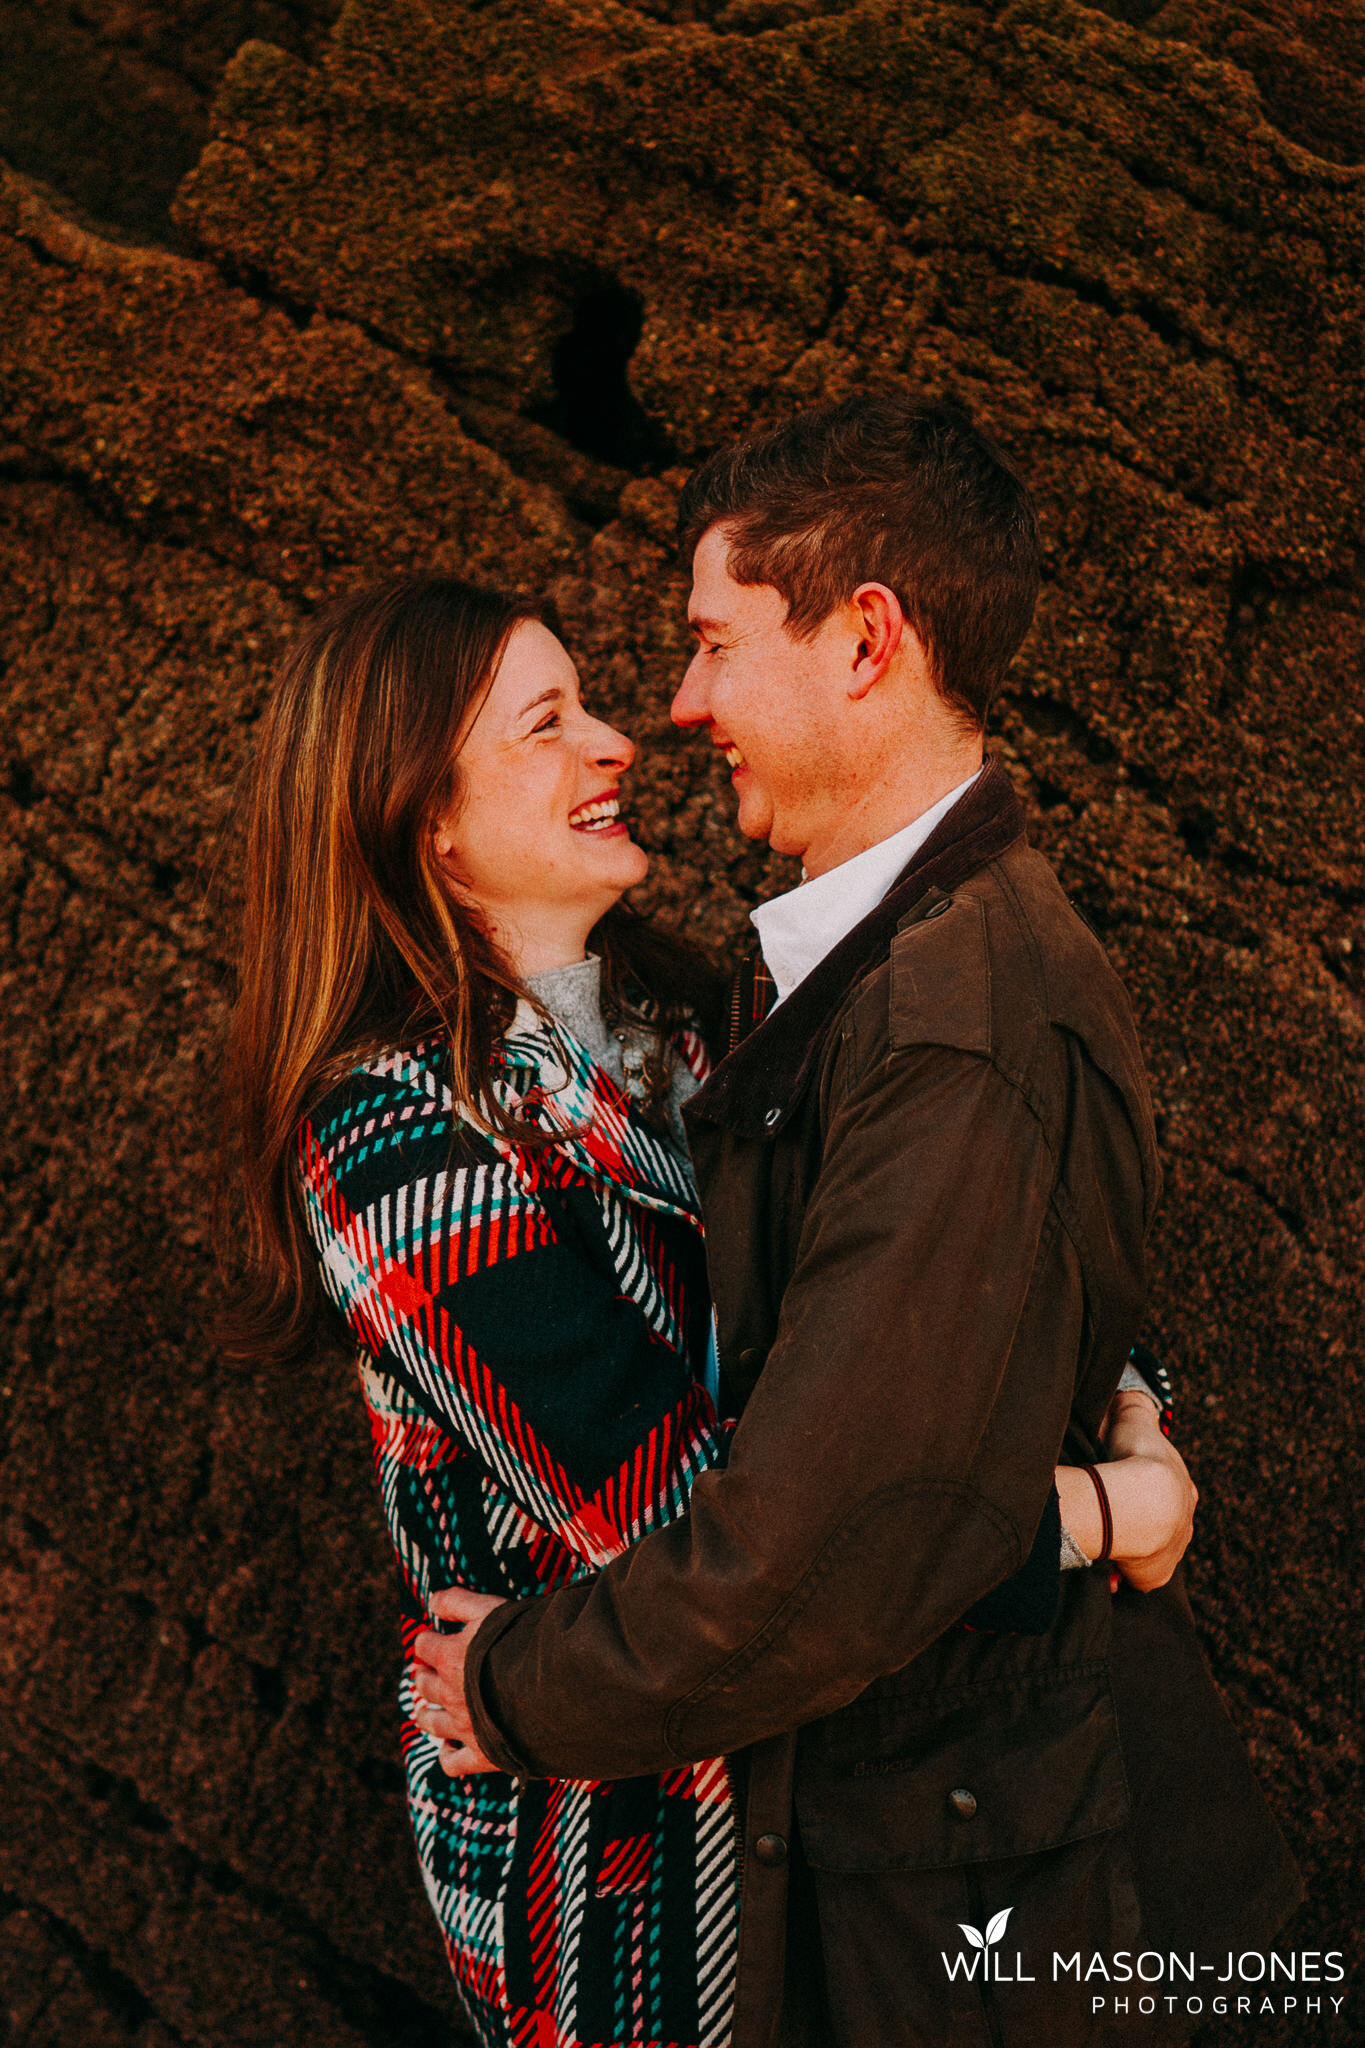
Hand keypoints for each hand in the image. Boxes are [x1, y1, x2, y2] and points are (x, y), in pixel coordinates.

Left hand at [412, 1586, 507, 1774]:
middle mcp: (450, 1694)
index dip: (427, 1640)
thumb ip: (457, 1602)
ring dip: (426, 1714)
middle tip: (426, 1672)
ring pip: (432, 1723)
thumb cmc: (523, 1642)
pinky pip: (453, 1763)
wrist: (554, 1685)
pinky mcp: (481, 1753)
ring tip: (426, 1711)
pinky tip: (449, 1749)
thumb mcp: (489, 1609)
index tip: (432, 1638)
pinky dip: (447, 1756)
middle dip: (424, 1676)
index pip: (424, 1645)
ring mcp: (464, 1727)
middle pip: (424, 1684)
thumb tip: (430, 1600)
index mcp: (449, 1658)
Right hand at [1098, 1391, 1198, 1592]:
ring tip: (1107, 1538)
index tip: (1129, 1484)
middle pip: (1164, 1523)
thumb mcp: (1135, 1419)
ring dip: (1133, 1545)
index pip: (1169, 1488)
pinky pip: (1135, 1575)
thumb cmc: (1138, 1457)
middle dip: (1143, 1520)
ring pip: (1152, 1549)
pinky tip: (1103, 1563)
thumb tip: (1129, 1394)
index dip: (1149, 1486)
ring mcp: (1173, 1551)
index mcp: (1184, 1488)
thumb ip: (1134, 1406)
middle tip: (1115, 1513)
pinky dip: (1120, 1570)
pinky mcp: (1155, 1575)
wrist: (1142, 1500)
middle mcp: (1185, 1523)